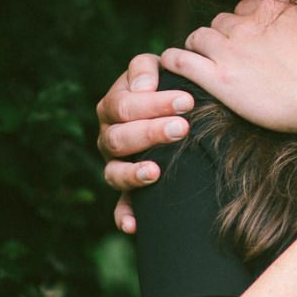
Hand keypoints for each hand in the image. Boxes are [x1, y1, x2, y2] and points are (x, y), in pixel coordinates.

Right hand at [96, 53, 197, 228]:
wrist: (181, 111)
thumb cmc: (170, 85)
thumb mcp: (160, 70)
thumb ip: (146, 70)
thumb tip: (143, 86)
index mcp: (114, 106)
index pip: (124, 105)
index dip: (153, 103)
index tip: (187, 101)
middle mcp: (109, 137)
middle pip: (119, 138)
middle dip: (150, 133)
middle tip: (181, 128)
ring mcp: (115, 165)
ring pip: (113, 173)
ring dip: (134, 173)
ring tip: (156, 171)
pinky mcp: (127, 190)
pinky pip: (120, 207)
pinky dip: (124, 217)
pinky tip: (132, 226)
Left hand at [159, 0, 296, 143]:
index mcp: (270, 8)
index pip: (244, 9)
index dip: (244, 26)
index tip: (248, 40)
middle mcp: (247, 24)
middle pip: (220, 22)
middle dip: (222, 37)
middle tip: (228, 56)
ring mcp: (231, 51)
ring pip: (198, 37)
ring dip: (198, 47)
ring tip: (200, 60)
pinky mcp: (219, 78)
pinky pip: (181, 61)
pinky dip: (174, 61)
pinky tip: (172, 66)